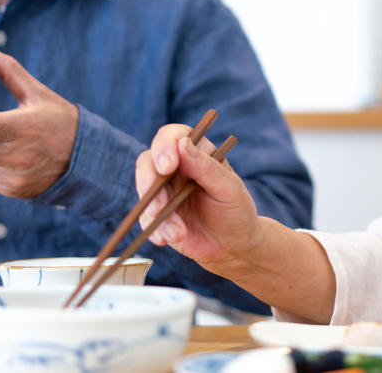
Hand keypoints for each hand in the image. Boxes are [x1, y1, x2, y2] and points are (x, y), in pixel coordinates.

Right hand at [135, 123, 264, 270]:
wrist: (233, 246)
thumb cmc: (236, 210)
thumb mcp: (229, 188)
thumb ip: (206, 167)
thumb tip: (182, 143)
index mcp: (197, 152)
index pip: (172, 136)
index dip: (164, 146)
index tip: (167, 166)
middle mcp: (176, 168)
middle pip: (148, 162)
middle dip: (149, 183)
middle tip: (159, 206)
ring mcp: (164, 191)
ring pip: (144, 193)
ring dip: (155, 213)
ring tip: (177, 232)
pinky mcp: (157, 214)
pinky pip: (145, 218)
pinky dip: (156, 229)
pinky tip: (171, 237)